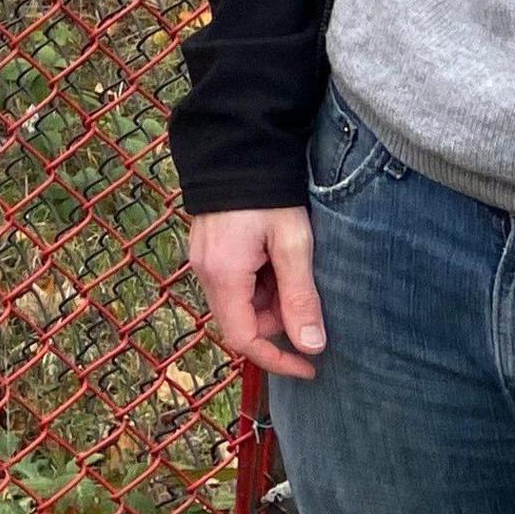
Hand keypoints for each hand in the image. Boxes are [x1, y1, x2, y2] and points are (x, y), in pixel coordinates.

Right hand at [188, 206, 322, 379]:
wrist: (238, 147)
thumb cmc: (269, 194)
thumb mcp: (293, 244)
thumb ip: (301, 296)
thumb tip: (311, 346)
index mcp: (223, 276)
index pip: (245, 340)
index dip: (278, 360)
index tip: (311, 366)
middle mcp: (205, 273)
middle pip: (241, 322)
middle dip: (278, 321)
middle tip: (309, 295)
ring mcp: (203, 261)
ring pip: (239, 303)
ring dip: (270, 300)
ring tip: (293, 265)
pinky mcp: (208, 250)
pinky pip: (233, 284)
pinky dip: (259, 283)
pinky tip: (275, 256)